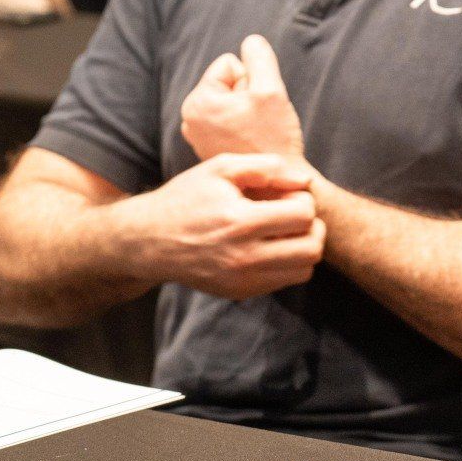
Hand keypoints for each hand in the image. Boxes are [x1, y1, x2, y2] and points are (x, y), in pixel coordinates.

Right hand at [117, 152, 323, 299]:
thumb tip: (305, 181)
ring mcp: (242, 279)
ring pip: (304, 269)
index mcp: (239, 221)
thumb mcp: (220, 169)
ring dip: (305, 247)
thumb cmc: (186, 198)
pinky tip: (270, 246)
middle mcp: (243, 256)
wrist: (148, 240)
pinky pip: (285, 281)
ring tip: (285, 231)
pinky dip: (288, 263)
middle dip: (313, 226)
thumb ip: (266, 167)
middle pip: (312, 247)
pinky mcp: (240, 292)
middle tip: (294, 215)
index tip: (287, 195)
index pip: (303, 215)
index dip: (303, 200)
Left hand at [181, 35, 304, 160]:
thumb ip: (260, 57)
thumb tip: (251, 41)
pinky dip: (242, 125)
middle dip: (247, 96)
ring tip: (254, 133)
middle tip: (257, 122)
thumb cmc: (273, 139)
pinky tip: (249, 142)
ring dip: (246, 110)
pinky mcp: (207, 145)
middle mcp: (189, 118)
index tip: (257, 108)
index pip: (229, 64)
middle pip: (227, 82)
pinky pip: (228, 118)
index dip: (251, 80)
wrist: (275, 186)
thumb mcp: (271, 90)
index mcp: (198, 101)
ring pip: (229, 100)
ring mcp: (196, 134)